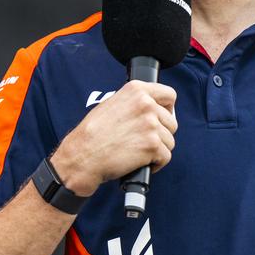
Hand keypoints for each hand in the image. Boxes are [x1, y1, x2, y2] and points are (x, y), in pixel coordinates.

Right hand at [51, 80, 177, 196]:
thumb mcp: (112, 104)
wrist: (82, 155)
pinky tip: (141, 163)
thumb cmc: (93, 133)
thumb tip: (153, 108)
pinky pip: (165, 157)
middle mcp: (146, 104)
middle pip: (172, 122)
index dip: (168, 109)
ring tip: (138, 153)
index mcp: (136, 90)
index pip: (170, 95)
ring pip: (169, 141)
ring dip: (157, 150)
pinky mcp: (152, 145)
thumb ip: (134, 102)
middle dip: (161, 134)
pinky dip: (156, 164)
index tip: (163, 118)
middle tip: (143, 142)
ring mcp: (150, 124)